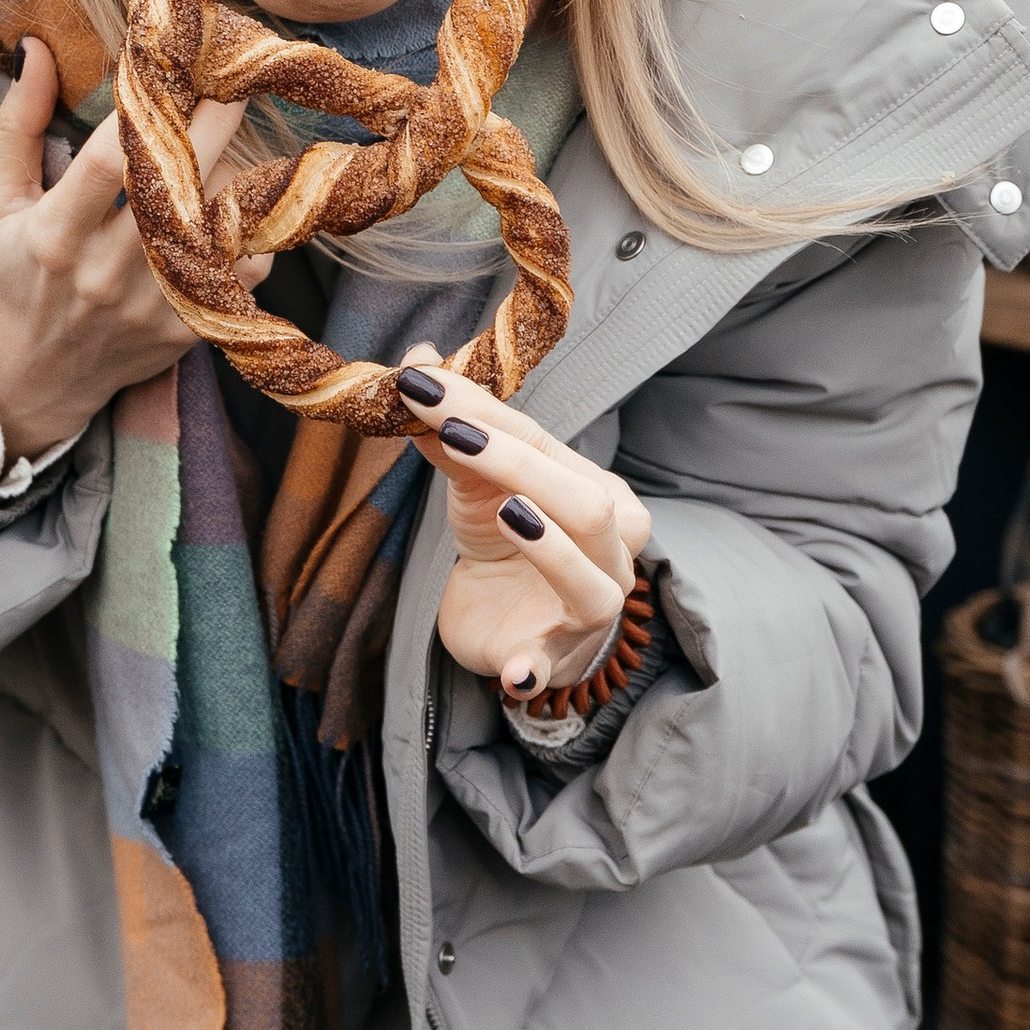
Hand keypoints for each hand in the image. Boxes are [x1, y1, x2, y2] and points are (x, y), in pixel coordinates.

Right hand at [0, 40, 258, 458]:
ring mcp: (153, 306)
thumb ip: (18, 124)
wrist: (39, 376)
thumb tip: (36, 48)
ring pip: (220, 222)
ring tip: (227, 146)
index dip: (149, 110)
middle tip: (237, 80)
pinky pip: (244, 267)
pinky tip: (233, 205)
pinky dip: (248, 230)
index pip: (110, 162)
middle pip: (180, 186)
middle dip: (216, 125)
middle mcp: (107, 273)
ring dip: (234, 174)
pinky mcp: (188, 328)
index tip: (179, 65)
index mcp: (55, 235)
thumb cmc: (15, 274)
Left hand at [397, 350, 654, 701]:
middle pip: (587, 505)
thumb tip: (419, 359)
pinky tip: (515, 670)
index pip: (545, 444)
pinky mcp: (552, 660)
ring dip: (552, 549)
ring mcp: (590, 610)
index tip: (424, 384)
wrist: (504, 620)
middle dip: (520, 465)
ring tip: (507, 514)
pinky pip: (551, 666)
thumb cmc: (504, 539)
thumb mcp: (477, 484)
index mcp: (600, 494)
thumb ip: (454, 432)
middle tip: (454, 435)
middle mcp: (611, 551)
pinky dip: (534, 667)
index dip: (485, 413)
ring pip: (592, 581)